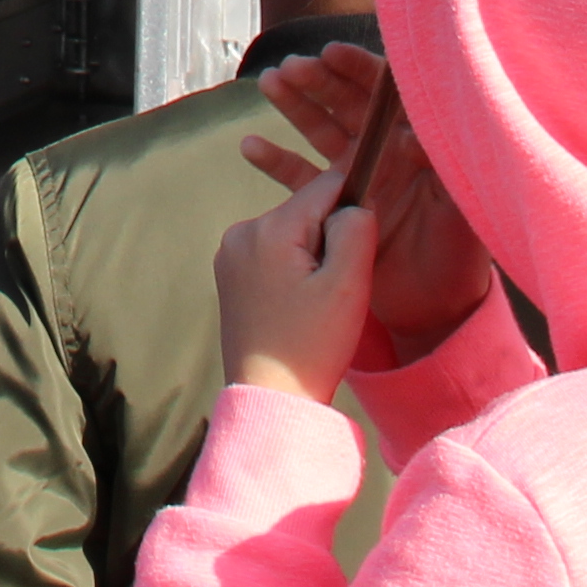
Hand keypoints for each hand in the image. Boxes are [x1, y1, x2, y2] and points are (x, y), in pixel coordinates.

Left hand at [216, 163, 376, 401]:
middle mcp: (241, 232)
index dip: (352, 210)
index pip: (325, 187)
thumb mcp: (348, 284)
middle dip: (328, 238)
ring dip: (310, 256)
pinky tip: (297, 306)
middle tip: (333, 288)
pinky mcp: (229, 275)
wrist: (269, 398)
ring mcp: (229, 254)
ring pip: (290, 232)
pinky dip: (292, 270)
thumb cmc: (312, 345)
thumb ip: (356, 229)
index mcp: (268, 229)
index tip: (357, 247)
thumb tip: (353, 202)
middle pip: (306, 210)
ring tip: (315, 302)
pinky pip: (273, 253)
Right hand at [239, 40, 496, 359]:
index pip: (387, 97)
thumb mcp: (460, 216)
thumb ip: (444, 172)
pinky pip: (300, 179)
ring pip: (320, 131)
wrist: (434, 315)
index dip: (360, 71)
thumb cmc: (458, 264)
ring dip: (295, 105)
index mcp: (418, 148)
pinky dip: (275, 161)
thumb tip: (414, 132)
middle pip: (347, 105)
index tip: (332, 54)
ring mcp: (358, 181)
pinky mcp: (334, 211)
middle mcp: (387, 156)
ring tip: (270, 83)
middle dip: (319, 80)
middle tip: (292, 67)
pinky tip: (250, 146)